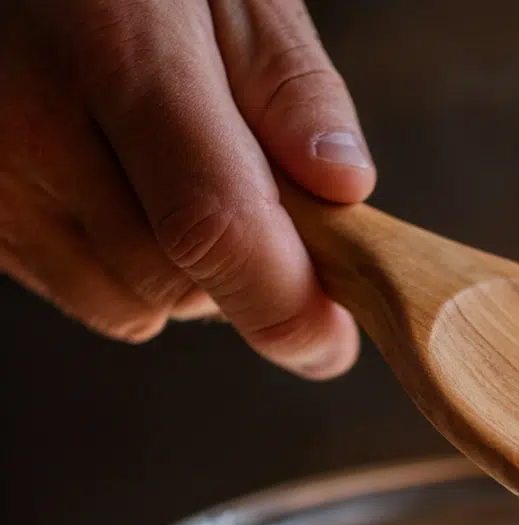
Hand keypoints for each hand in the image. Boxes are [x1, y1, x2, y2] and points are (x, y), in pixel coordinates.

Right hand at [0, 0, 374, 377]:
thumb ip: (291, 84)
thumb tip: (342, 186)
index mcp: (115, 48)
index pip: (214, 227)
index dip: (286, 306)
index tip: (334, 338)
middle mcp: (34, 121)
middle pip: (181, 282)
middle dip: (248, 271)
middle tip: (259, 197)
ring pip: (135, 305)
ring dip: (188, 275)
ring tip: (175, 174)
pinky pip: (88, 294)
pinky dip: (130, 270)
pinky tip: (124, 190)